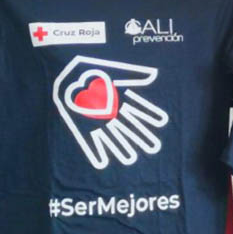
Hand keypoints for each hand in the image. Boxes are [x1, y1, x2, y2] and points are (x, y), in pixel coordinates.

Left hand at [53, 56, 169, 169]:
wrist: (69, 79)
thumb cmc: (92, 72)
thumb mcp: (113, 71)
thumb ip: (132, 74)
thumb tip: (153, 74)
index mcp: (120, 100)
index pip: (140, 110)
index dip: (150, 116)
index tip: (162, 122)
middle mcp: (111, 113)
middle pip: (130, 127)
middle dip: (141, 137)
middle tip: (154, 147)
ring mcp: (98, 122)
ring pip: (114, 138)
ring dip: (122, 148)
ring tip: (131, 158)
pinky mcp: (83, 128)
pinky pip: (91, 143)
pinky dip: (96, 153)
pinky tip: (103, 162)